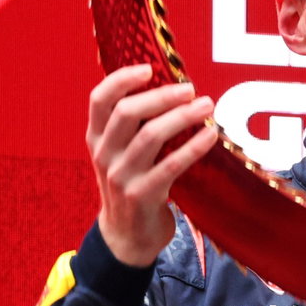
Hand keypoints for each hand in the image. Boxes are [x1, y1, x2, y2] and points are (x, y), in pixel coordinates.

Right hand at [86, 64, 217, 266]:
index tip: (149, 68)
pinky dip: (193, 147)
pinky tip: (210, 136)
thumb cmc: (130, 183)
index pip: (99, 99)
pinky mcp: (142, 196)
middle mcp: (104, 154)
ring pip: (151, 136)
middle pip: (128, 112)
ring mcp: (121, 176)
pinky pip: (171, 165)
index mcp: (96, 138)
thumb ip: (132, 125)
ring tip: (207, 106)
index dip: (122, 79)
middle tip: (190, 89)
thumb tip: (170, 87)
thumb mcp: (119, 153)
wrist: (125, 236)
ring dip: (183, 117)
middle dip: (162, 96)